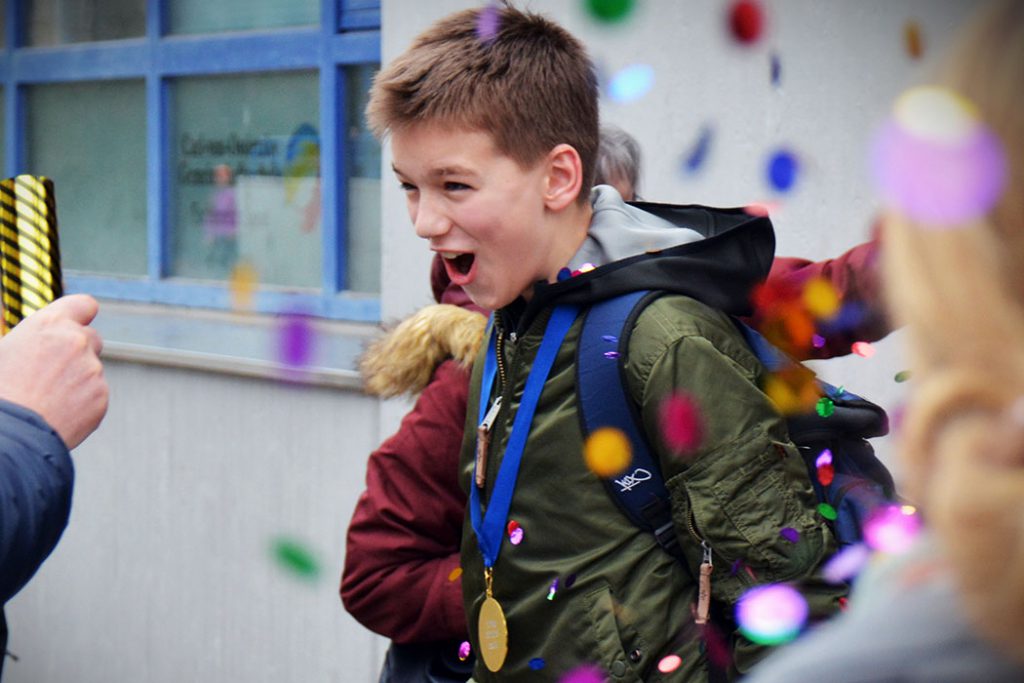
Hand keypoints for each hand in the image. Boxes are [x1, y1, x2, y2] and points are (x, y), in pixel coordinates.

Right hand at [0, 295, 108, 448]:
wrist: (8, 433)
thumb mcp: (4, 351)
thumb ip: (31, 339)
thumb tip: (41, 341)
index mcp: (50, 324)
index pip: (84, 305)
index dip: (81, 315)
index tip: (78, 323)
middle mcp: (76, 342)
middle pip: (92, 339)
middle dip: (79, 351)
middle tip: (53, 372)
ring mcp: (92, 369)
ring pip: (91, 370)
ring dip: (77, 381)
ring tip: (45, 399)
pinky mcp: (101, 396)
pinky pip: (95, 396)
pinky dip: (81, 404)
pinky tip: (57, 415)